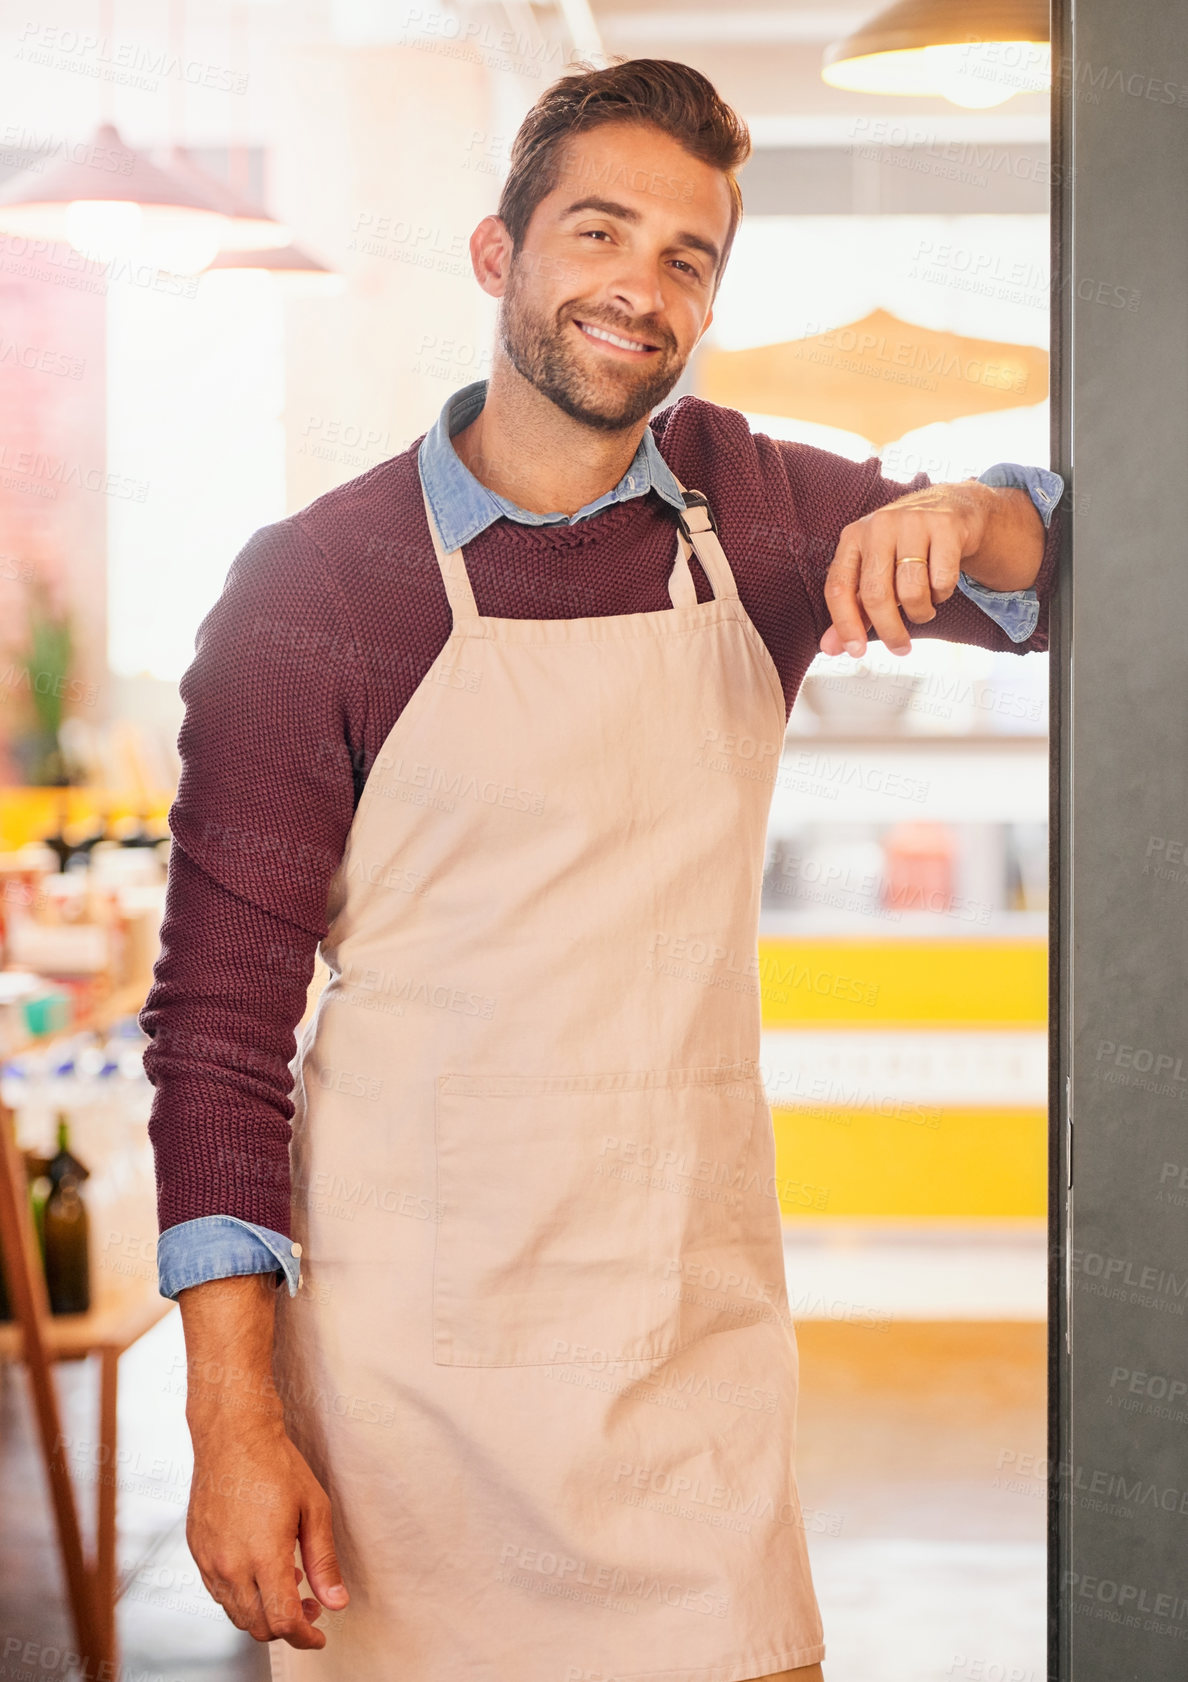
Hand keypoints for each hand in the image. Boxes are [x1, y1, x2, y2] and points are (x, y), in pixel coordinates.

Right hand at [186, 1414, 348, 1647]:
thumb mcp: (313, 1509)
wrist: (233, 1435)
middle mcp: (230, 1565)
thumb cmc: (276, 1464)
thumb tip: (337, 1601)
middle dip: (286, 1627)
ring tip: (288, 1584)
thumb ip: (323, 1562)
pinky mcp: (196, 1550)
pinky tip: (260, 1571)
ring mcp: (209, 1559)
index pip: (282, 1622)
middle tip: (309, 1606)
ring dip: (262, 1612)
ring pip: (235, 1612)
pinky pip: (218, 1591)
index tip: (318, 1635)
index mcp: (263, 1557)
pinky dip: (241, 1595)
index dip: (304, 1637)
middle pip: (257, 1625)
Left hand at [819, 483, 990, 658]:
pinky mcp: (945, 526)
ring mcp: (913, 522)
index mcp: (853, 538)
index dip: (845, 624)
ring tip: (923, 607)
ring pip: (912, 591)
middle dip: (889, 630)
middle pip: (875, 594)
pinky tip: (940, 585)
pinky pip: (942, 580)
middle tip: (900, 647)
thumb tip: (831, 647)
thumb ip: (853, 610)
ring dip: (920, 612)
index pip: (838, 587)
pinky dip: (942, 594)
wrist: (952, 508)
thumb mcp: (873, 571)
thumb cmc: (906, 546)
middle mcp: (879, 526)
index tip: (856, 650)